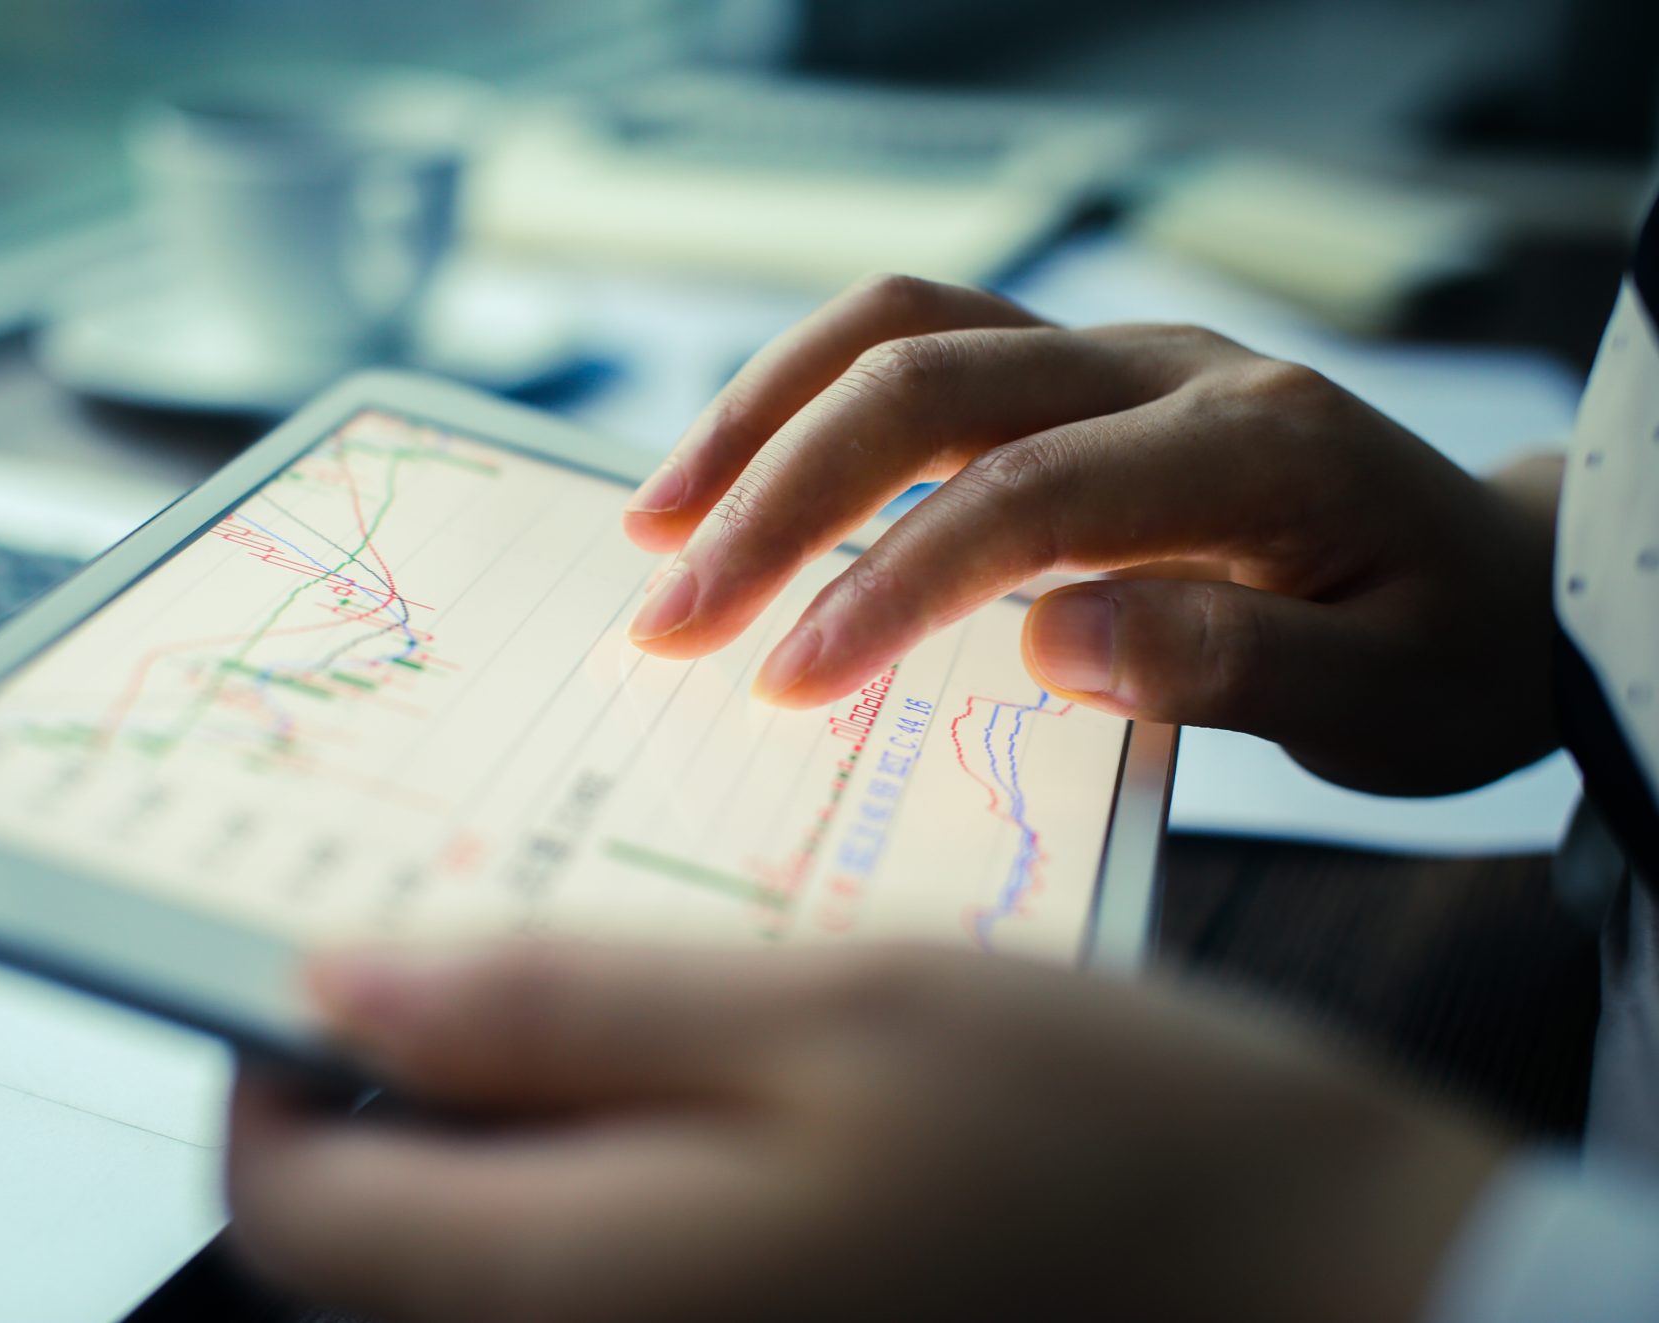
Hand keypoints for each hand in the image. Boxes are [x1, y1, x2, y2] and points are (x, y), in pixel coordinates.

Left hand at [228, 945, 1501, 1322]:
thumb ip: (561, 1009)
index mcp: (586, 1284)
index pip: (294, 1204)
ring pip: (495, 1227)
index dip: (265, 1060)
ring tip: (616, 953)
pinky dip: (606, 1133)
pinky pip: (609, 1242)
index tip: (320, 931)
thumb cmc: (1098, 1136)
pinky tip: (702, 1035)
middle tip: (488, 905)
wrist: (1312, 1275)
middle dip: (395, 1062)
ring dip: (508, 1089)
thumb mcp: (823, 1013)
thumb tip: (336, 982)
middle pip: (385, 1226)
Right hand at [620, 275, 1559, 793]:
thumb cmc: (1442, 656)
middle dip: (776, 496)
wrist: (1501, 584)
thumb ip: (1233, 667)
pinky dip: (807, 405)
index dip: (889, 582)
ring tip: (656, 522)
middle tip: (666, 617)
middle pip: (930, 379)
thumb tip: (1049, 640)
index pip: (1026, 494)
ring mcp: (1116, 356)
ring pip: (905, 328)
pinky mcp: (1075, 375)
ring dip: (763, 418)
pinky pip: (919, 349)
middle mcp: (1167, 368)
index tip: (783, 684)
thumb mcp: (1385, 702)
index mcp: (1252, 446)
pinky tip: (738, 481)